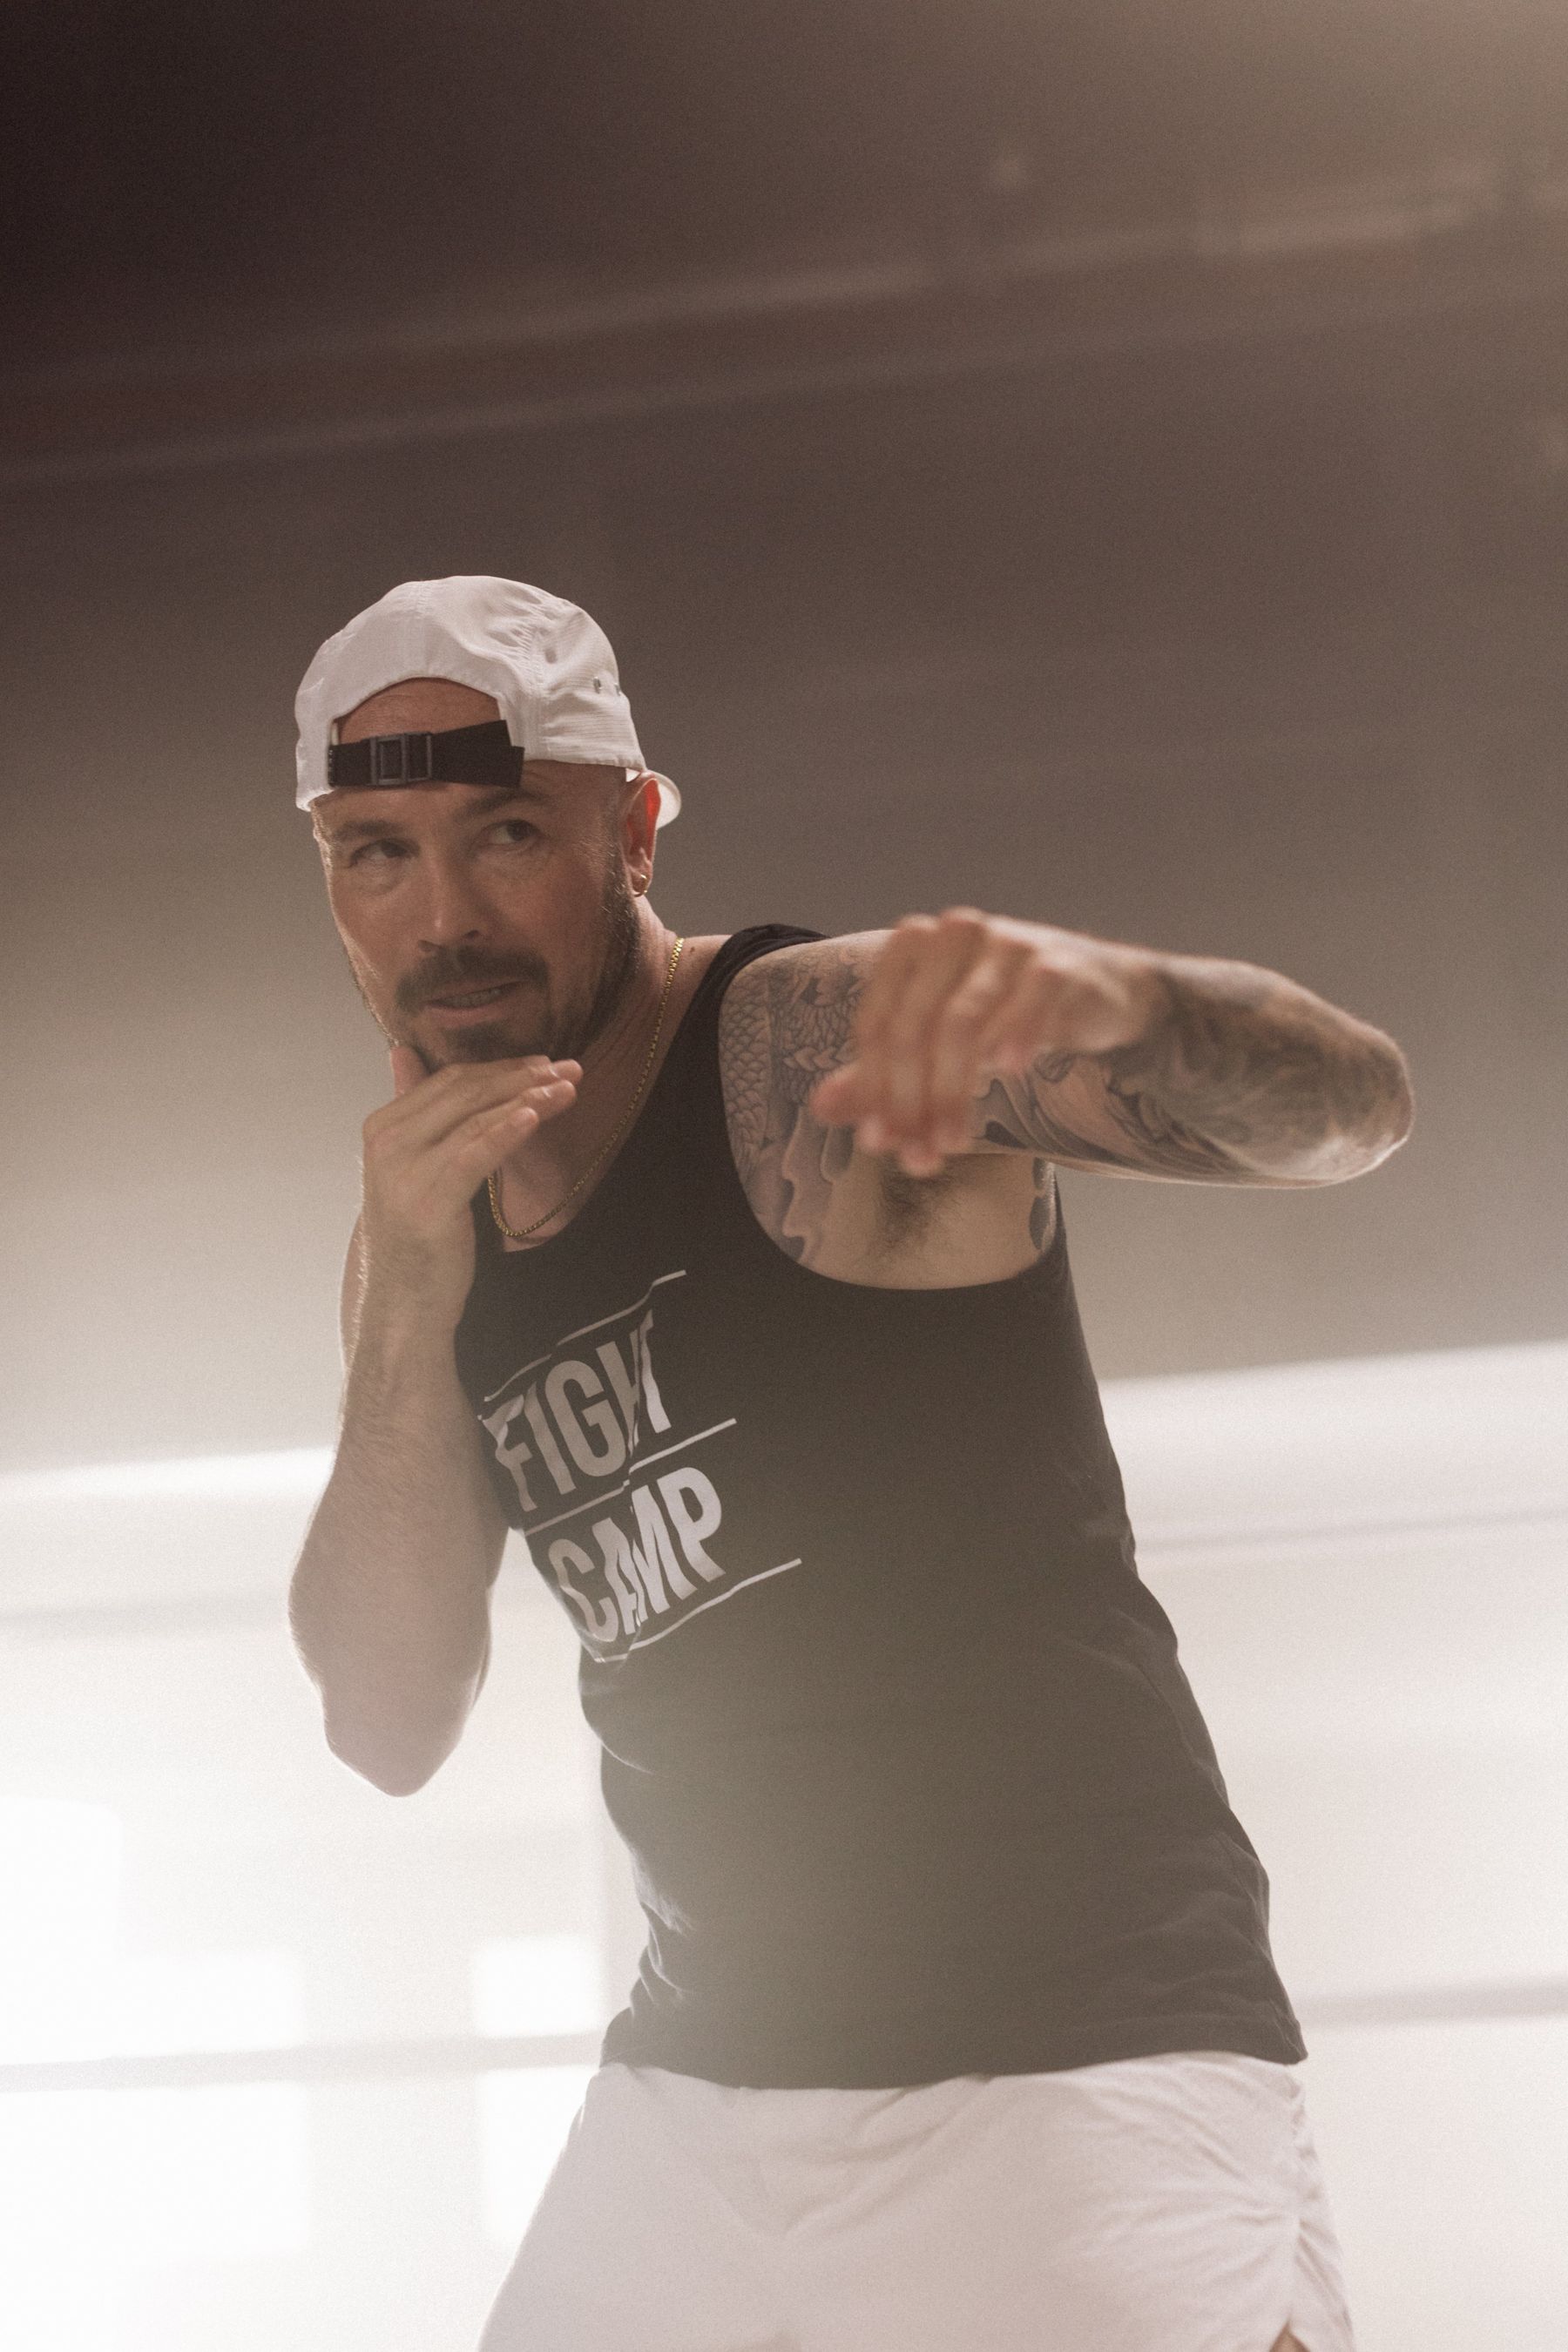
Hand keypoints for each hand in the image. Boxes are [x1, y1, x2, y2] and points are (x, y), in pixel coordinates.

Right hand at [358, 1047, 580, 1329]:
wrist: (402, 1300)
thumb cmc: (417, 1233)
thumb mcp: (414, 1165)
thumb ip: (418, 1110)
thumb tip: (403, 1049)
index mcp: (383, 1126)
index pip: (450, 1081)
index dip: (501, 1066)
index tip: (546, 1063)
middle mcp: (387, 1143)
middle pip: (465, 1093)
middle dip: (522, 1077)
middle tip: (570, 1069)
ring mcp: (404, 1173)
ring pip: (475, 1119)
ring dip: (528, 1099)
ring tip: (568, 1089)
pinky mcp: (429, 1203)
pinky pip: (474, 1155)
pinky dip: (506, 1131)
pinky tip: (535, 1117)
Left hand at [807, 909, 1160, 1176]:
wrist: (1096, 990)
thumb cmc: (1005, 1011)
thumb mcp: (940, 1041)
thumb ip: (882, 1071)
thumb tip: (822, 1108)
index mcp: (914, 947)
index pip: (878, 1024)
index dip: (873, 1089)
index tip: (879, 1144)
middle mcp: (954, 935)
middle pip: (913, 1028)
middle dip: (910, 1101)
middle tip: (918, 1158)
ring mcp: (1006, 944)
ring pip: (961, 1023)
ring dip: (952, 1092)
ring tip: (953, 1143)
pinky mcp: (1056, 961)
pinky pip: (1028, 999)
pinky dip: (1014, 1037)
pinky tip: (1008, 1074)